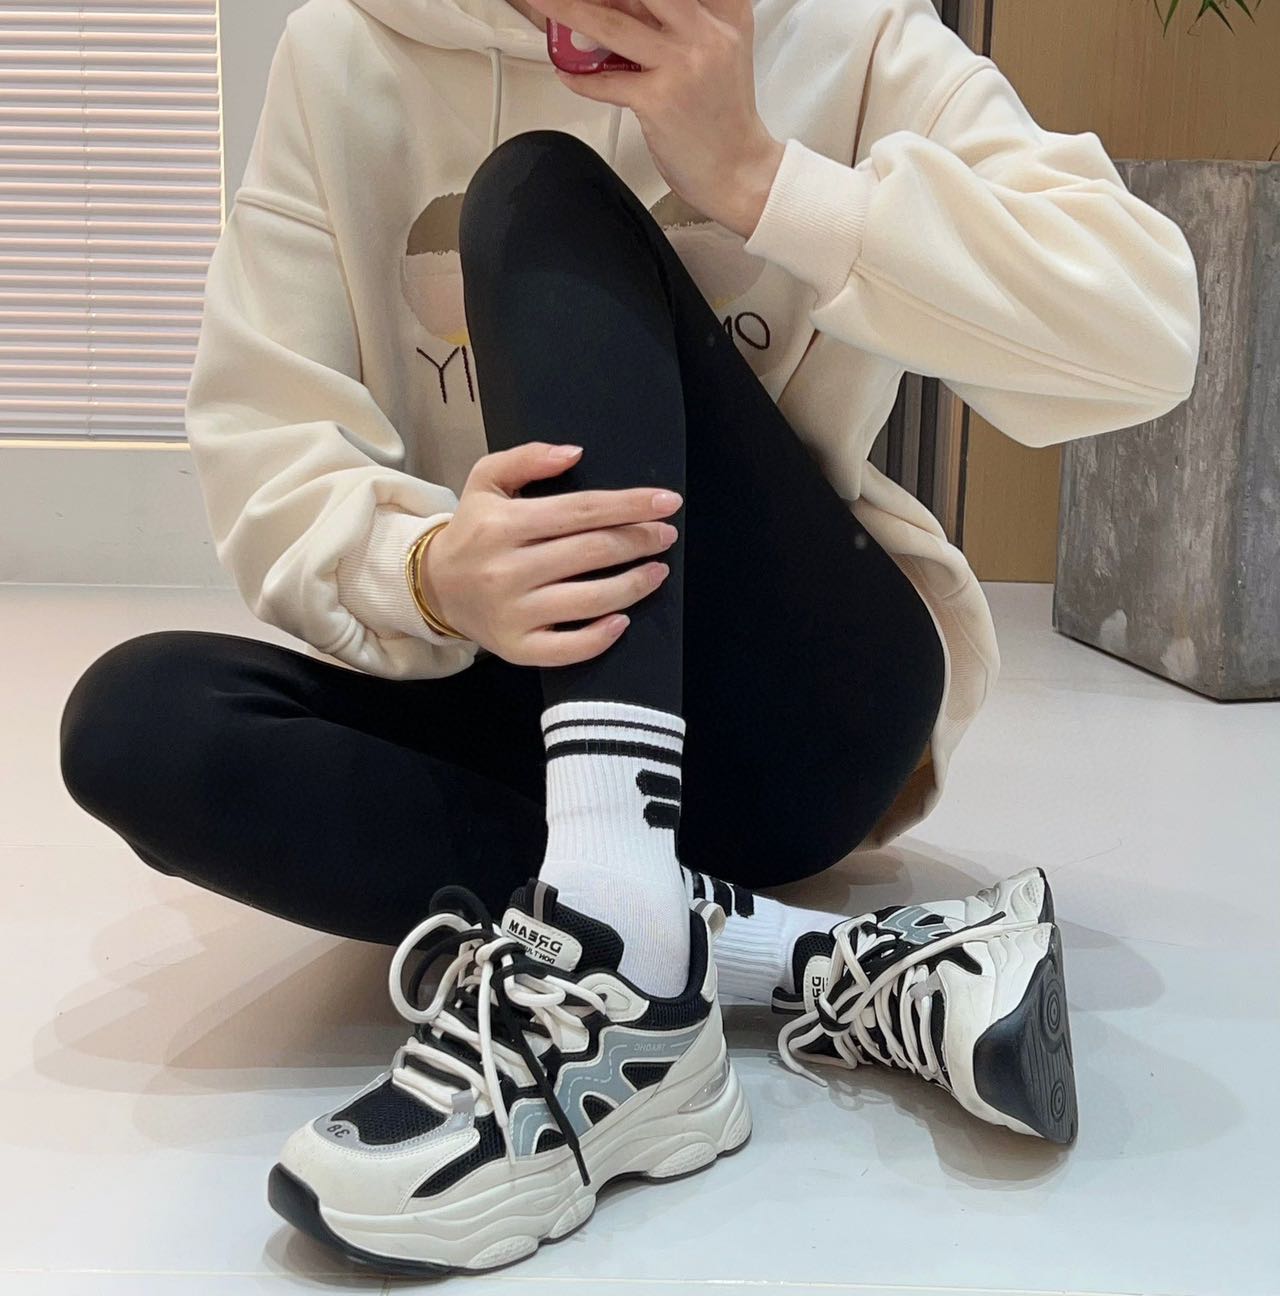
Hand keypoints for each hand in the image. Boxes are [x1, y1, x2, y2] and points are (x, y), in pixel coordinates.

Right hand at [419, 442, 681, 666]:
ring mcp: (512, 613)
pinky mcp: (516, 648)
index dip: (630, 506)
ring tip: (658, 571)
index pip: (581, 510)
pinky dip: (600, 637)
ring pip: (588, 600)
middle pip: (591, 552)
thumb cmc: (473, 531)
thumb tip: (574, 452)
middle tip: (666, 535)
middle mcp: (507, 569)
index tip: (668, 502)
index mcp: (503, 524)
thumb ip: (526, 459)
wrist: (433, 587)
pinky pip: (567, 648)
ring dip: (633, 585)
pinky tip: (623, 620)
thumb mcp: (485, 481)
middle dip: (638, 541)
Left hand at [527, 0, 785, 238]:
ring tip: (545, 3)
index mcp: (725, 12)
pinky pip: (607, 82)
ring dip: (569, 11)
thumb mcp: (721, 50)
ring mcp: (682, 65)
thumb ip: (685, 21)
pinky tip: (566, 71)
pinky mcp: (660, 101)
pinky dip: (580, 78)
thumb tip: (625, 9)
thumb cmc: (723, 116)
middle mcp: (706, 32)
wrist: (739, 171)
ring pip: (613, 25)